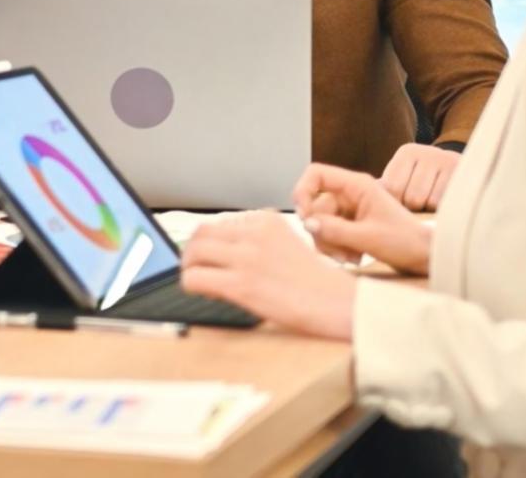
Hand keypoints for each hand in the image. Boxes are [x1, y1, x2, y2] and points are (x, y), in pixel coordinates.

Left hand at [180, 212, 354, 339]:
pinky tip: (202, 292)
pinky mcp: (240, 284)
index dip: (211, 242)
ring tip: (195, 279)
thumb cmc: (315, 282)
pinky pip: (195, 278)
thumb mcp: (287, 245)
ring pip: (194, 252)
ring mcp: (246, 257)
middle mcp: (253, 234)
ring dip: (188, 266)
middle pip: (201, 232)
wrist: (336, 303)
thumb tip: (224, 252)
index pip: (221, 223)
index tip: (212, 256)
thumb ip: (258, 241)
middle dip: (192, 250)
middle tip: (194, 265)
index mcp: (266, 221)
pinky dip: (190, 284)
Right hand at [293, 163, 432, 274]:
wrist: (425, 257)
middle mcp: (350, 194)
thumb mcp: (368, 237)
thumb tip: (307, 224)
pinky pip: (329, 234)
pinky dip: (336, 248)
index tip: (304, 216)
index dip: (303, 191)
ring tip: (349, 258)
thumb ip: (335, 230)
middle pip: (315, 206)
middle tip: (336, 251)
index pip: (316, 174)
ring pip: (320, 223)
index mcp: (357, 185)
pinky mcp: (350, 225)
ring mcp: (350, 210)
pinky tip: (353, 257)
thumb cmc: (406, 242)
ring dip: (329, 243)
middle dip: (321, 231)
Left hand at [379, 144, 461, 210]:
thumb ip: (386, 187)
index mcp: (407, 152)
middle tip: (418, 205)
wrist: (460, 171)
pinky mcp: (464, 176)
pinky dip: (442, 210)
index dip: (395, 203)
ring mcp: (448, 162)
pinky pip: (446, 204)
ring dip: (428, 210)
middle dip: (413, 208)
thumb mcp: (404, 177)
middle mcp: (428, 152)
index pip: (392, 187)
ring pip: (429, 202)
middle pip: (412, 197)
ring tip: (431, 203)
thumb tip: (364, 196)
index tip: (400, 204)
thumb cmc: (423, 180)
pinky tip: (444, 204)